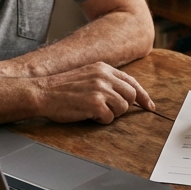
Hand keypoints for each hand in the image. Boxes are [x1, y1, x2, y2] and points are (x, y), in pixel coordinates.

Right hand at [37, 62, 155, 123]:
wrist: (41, 92)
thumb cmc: (61, 89)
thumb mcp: (86, 75)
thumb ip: (105, 80)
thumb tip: (124, 93)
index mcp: (103, 68)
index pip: (132, 81)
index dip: (143, 96)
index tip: (149, 106)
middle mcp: (104, 76)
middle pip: (131, 96)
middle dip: (124, 107)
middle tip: (109, 110)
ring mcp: (100, 89)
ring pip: (123, 108)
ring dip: (111, 114)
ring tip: (94, 112)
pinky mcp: (95, 104)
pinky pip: (109, 118)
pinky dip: (100, 121)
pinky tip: (88, 115)